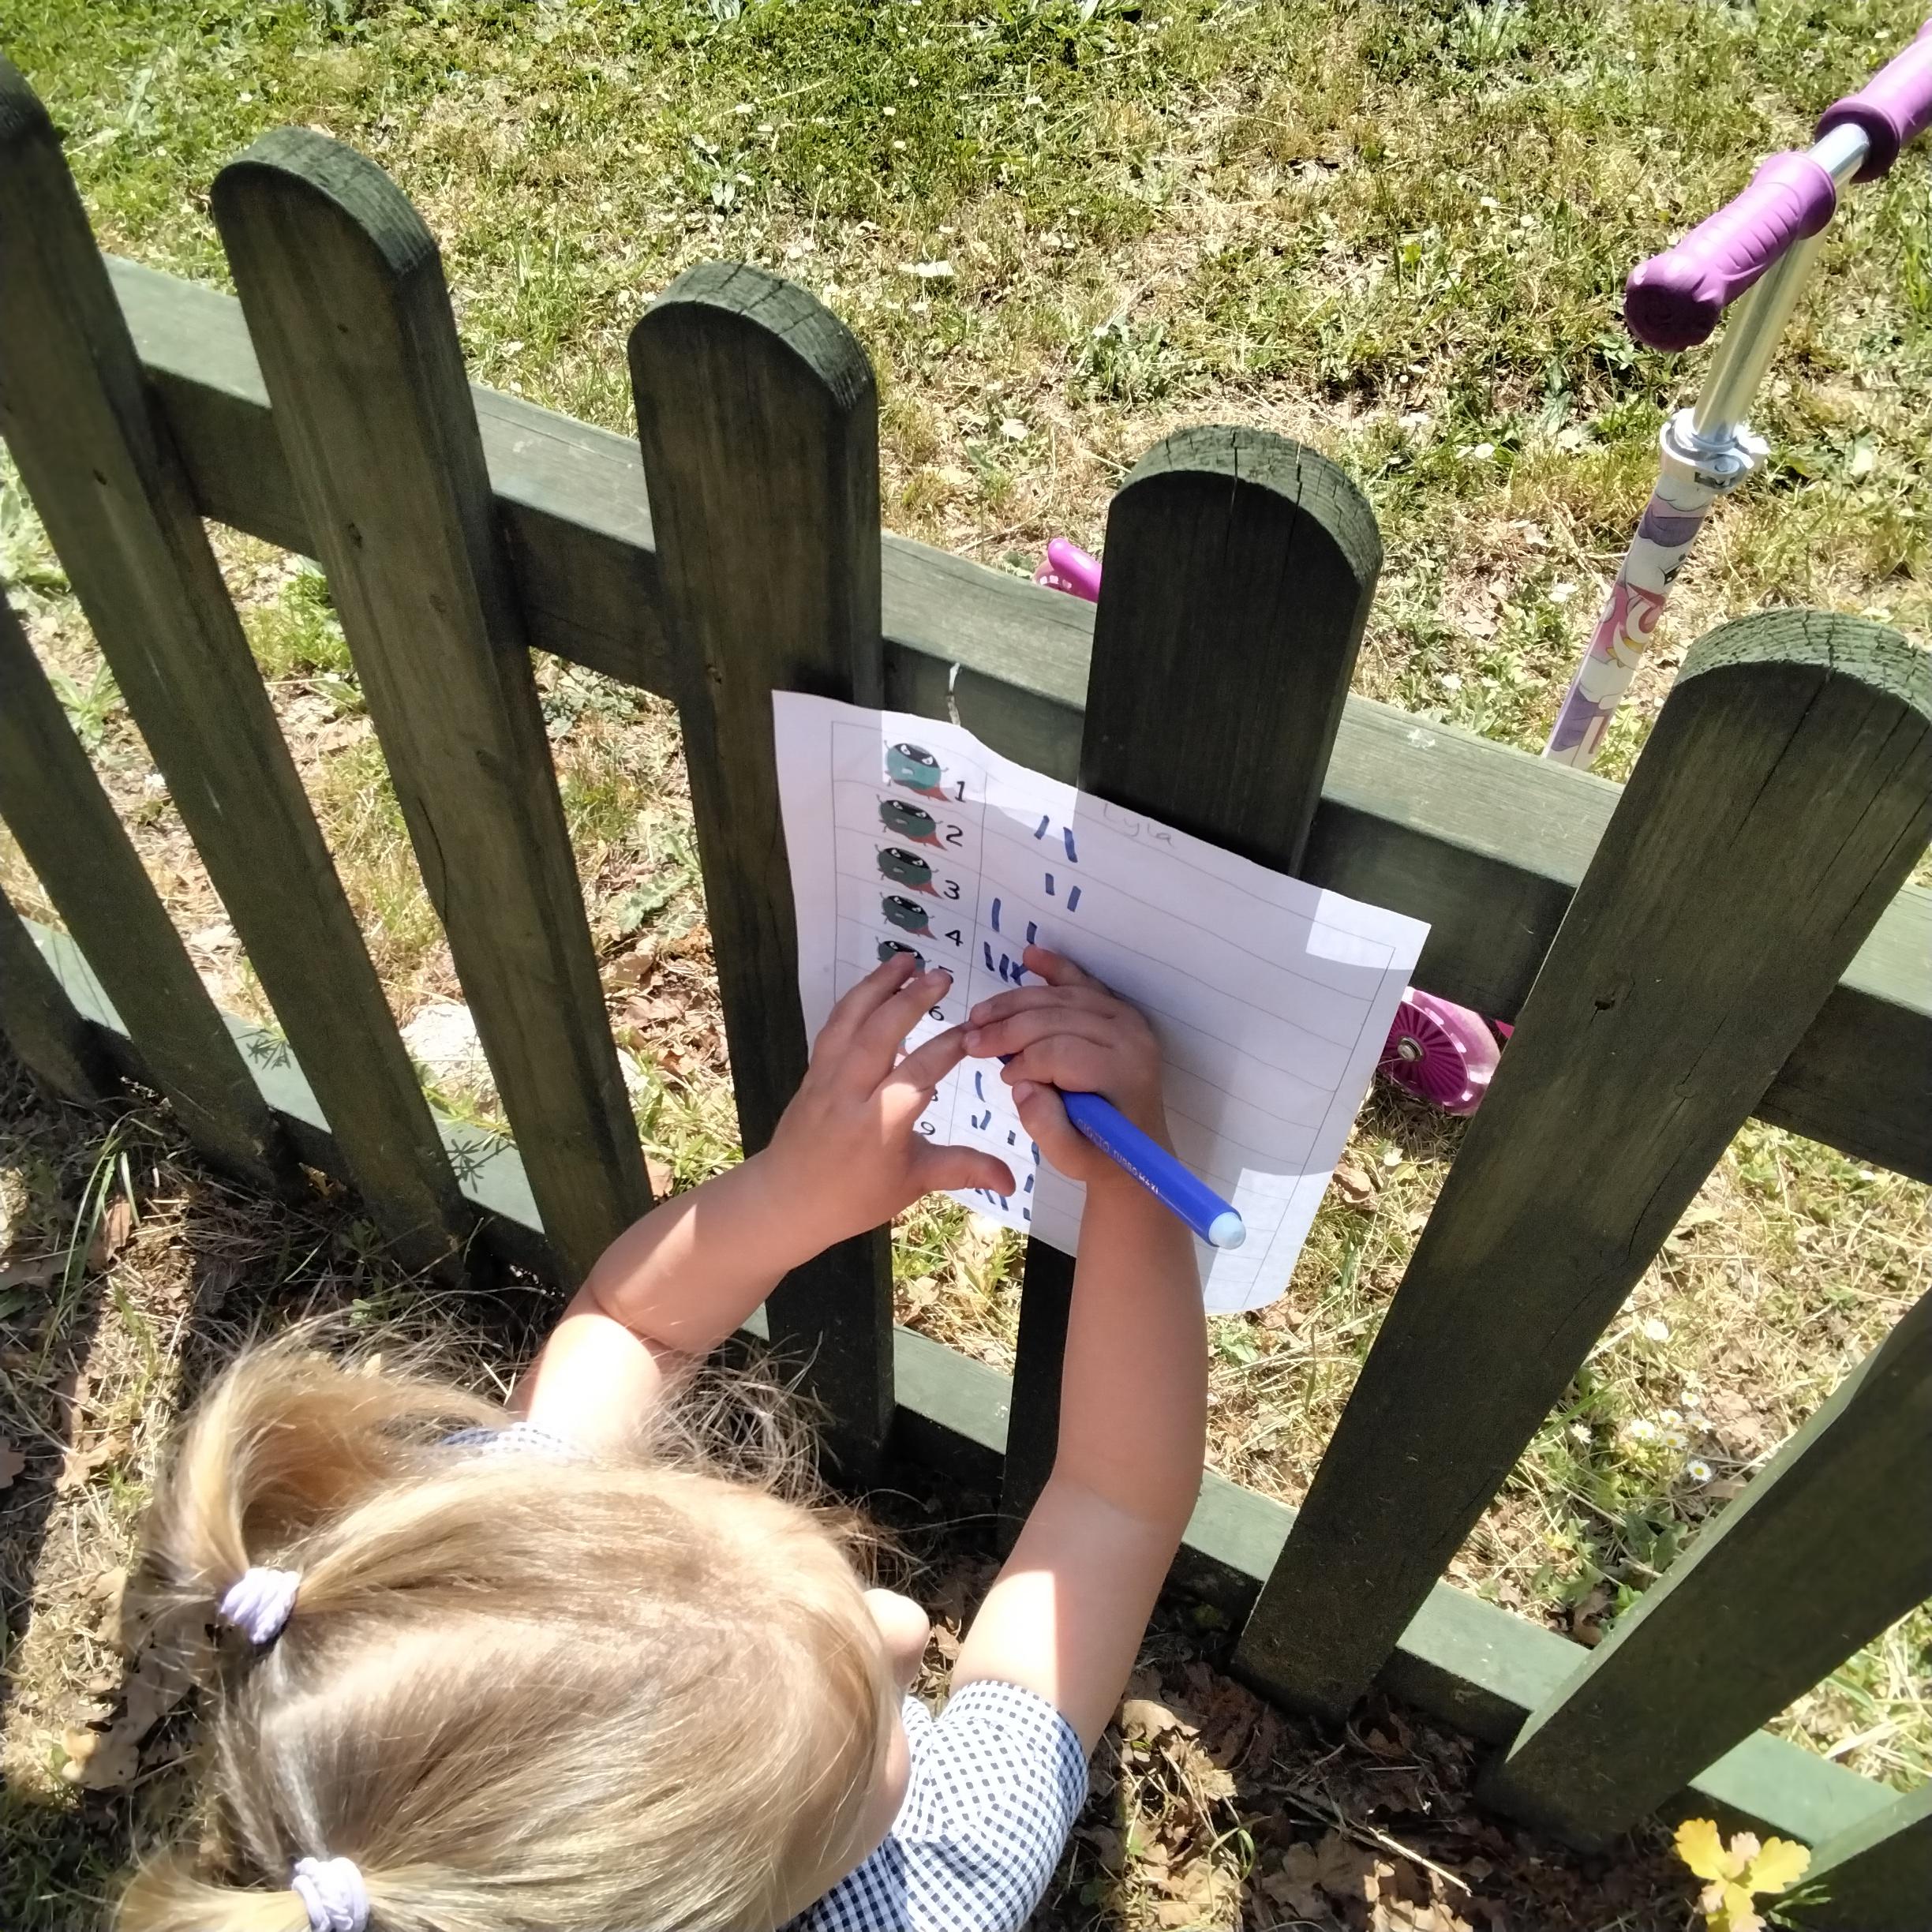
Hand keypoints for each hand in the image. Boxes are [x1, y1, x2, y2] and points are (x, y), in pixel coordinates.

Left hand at [761, 953, 1017, 1247]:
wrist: (787, 1200)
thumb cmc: (855, 1196)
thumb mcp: (913, 1184)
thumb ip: (963, 1169)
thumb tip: (1012, 1181)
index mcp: (880, 1124)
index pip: (919, 1073)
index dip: (948, 1047)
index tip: (974, 1029)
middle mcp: (849, 1093)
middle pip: (879, 1034)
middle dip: (911, 999)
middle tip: (941, 975)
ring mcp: (826, 1078)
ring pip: (850, 1021)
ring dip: (878, 985)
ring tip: (906, 959)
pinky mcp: (812, 1071)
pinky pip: (834, 1027)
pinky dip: (855, 1002)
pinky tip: (876, 986)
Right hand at [962, 946, 1168, 1190]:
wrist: (1136, 1150)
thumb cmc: (1100, 1155)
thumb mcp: (1070, 1158)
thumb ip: (1046, 1127)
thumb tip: (1021, 1086)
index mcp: (1121, 1072)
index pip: (1062, 1051)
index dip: (1025, 1061)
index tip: (1003, 1079)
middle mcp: (1130, 1037)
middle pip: (1058, 1017)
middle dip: (1008, 1027)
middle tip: (971, 1041)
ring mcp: (1126, 1019)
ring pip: (1062, 997)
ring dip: (1016, 1002)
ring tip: (979, 1016)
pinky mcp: (1117, 1012)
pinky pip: (1082, 982)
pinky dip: (1054, 968)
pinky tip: (1029, 956)